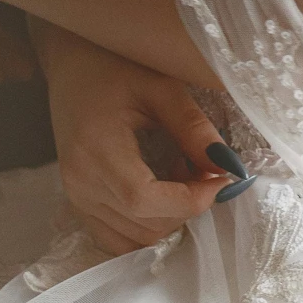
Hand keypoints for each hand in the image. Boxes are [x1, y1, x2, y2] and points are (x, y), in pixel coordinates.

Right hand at [37, 24, 231, 255]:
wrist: (73, 65)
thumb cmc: (116, 66)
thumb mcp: (161, 87)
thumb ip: (193, 129)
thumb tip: (228, 167)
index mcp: (96, 148)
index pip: (144, 200)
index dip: (189, 201)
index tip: (222, 181)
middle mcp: (80, 181)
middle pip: (145, 224)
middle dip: (186, 206)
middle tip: (203, 170)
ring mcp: (76, 196)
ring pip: (136, 238)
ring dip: (170, 217)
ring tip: (180, 176)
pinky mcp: (78, 203)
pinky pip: (119, 238)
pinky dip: (148, 225)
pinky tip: (161, 192)